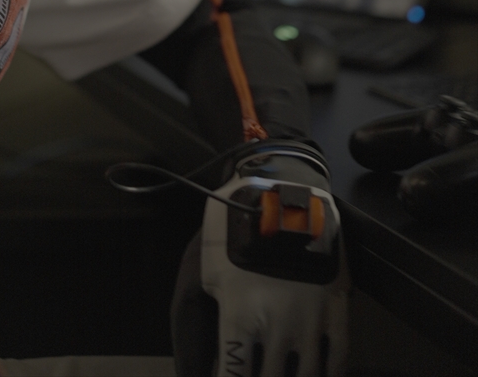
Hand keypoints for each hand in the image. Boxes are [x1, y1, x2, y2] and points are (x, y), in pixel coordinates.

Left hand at [172, 157, 348, 376]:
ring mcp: (311, 319)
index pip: (234, 376)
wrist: (286, 190)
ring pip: (305, 376)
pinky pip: (338, 357)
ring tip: (284, 375)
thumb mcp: (210, 264)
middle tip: (257, 374)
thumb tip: (220, 343)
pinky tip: (319, 376)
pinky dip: (328, 374)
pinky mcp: (337, 308)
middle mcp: (277, 326)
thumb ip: (215, 307)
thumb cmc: (240, 223)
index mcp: (241, 315)